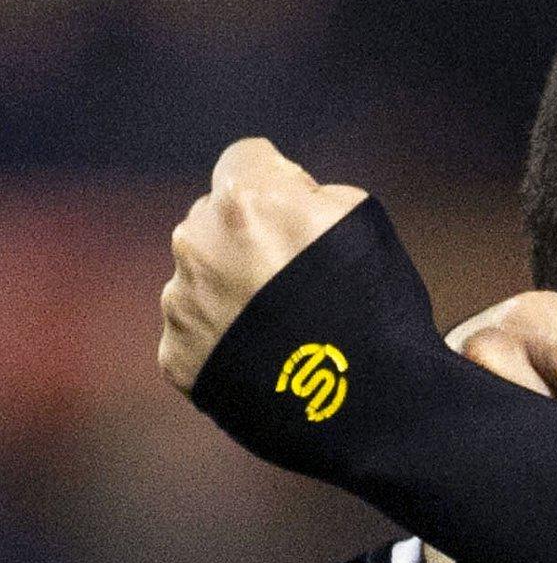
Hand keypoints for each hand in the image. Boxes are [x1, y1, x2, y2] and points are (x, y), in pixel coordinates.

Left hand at [160, 138, 368, 393]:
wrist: (364, 403)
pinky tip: (268, 356)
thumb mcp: (364, 219)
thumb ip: (310, 193)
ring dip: (233, 289)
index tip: (303, 211)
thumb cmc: (374, 304)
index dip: (282, 183)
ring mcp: (182, 303)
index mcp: (245, 200)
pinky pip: (195, 330)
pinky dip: (225, 338)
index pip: (246, 159)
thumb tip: (283, 194)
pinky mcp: (177, 356)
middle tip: (297, 277)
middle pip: (215, 218)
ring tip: (287, 325)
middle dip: (248, 236)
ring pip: (200, 275)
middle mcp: (198, 244)